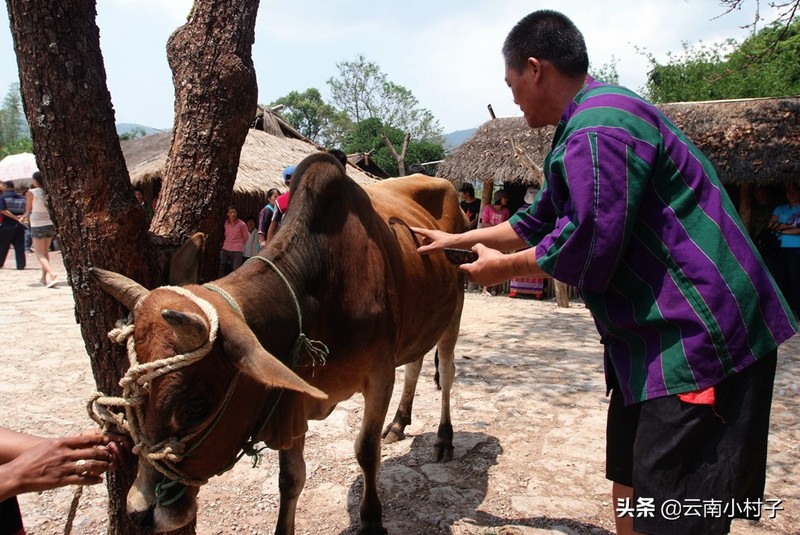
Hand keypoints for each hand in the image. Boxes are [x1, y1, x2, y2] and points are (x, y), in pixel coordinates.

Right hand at [3, 429, 120, 495]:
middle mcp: (64, 454)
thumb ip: (65, 442)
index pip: (87, 439)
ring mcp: (64, 467)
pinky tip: (99, 480)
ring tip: (110, 467)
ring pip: (90, 466)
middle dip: (106, 454)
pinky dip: (93, 480)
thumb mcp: (49, 444)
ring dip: (103, 466)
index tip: (109, 441)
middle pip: (92, 452)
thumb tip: (81, 439)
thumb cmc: (33, 457)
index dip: (101, 439)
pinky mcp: (61, 480)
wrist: (18, 473)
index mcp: (62, 442)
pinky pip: (81, 480)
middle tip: (113, 455)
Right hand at [410, 227, 457, 254]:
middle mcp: (435, 233)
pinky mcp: (443, 239)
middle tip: (418, 246)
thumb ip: (425, 249)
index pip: (420, 231)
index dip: (414, 230)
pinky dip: (432, 245)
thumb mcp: (434, 248)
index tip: (409, 228)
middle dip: (421, 241)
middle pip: (425, 236)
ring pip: (430, 239)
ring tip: (426, 251)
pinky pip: (434, 242)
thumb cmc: (447, 244)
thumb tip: (418, 251)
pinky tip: (434, 251)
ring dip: (427, 244)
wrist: (458, 243)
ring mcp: (439, 236)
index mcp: (431, 233)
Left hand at [459, 243, 511, 286]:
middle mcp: (475, 278)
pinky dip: (486, 276)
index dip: (463, 264)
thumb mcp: (484, 249)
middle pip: (469, 275)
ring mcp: (482, 282)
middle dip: (471, 270)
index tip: (463, 263)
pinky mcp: (489, 284)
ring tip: (485, 266)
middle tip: (476, 264)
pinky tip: (491, 270)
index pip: (461, 268)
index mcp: (471, 270)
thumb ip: (476, 248)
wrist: (507, 267)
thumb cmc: (495, 260)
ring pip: (477, 278)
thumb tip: (474, 248)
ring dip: (479, 273)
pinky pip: (485, 280)